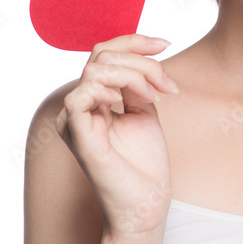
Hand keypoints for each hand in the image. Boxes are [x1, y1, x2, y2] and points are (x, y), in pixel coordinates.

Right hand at [55, 33, 177, 240]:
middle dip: (143, 63)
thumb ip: (137, 81)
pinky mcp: (76, 136)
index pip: (104, 52)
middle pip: (103, 56)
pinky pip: (80, 95)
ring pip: (96, 70)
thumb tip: (142, 52)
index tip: (166, 44)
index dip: (134, 41)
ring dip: (134, 75)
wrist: (146, 202)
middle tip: (168, 87)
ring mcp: (74, 120)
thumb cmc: (145, 163)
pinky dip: (109, 89)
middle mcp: (79, 105)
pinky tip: (131, 102)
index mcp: (94, 98)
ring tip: (156, 97)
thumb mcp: (144, 109)